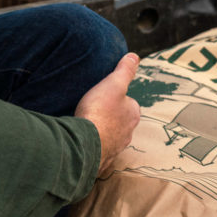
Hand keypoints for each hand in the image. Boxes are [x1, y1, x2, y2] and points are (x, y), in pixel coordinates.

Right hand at [74, 52, 140, 177]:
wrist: (84, 144)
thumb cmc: (100, 112)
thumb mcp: (113, 84)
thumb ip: (124, 71)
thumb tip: (134, 57)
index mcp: (132, 114)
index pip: (129, 103)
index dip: (117, 97)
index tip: (104, 94)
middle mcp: (127, 133)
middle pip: (120, 121)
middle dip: (110, 117)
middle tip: (93, 109)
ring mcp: (114, 148)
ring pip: (110, 137)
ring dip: (101, 132)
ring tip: (86, 125)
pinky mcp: (101, 160)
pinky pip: (98, 151)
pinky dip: (93, 146)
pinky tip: (82, 142)